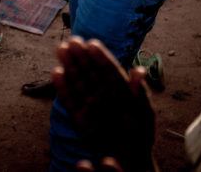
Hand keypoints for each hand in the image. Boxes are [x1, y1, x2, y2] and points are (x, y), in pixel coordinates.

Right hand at [52, 37, 155, 170]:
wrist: (130, 159)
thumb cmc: (141, 136)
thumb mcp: (145, 113)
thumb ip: (140, 92)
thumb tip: (139, 70)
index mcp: (120, 90)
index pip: (109, 69)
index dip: (101, 56)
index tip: (92, 43)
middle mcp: (103, 94)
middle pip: (90, 72)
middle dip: (81, 56)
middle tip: (71, 41)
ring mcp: (90, 105)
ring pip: (78, 81)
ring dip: (69, 65)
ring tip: (60, 48)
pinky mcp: (79, 118)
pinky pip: (69, 100)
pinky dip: (62, 87)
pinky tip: (56, 72)